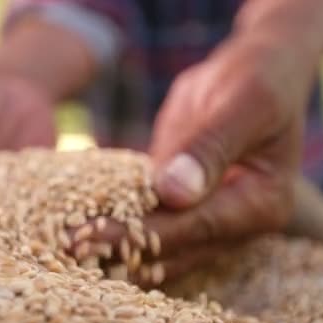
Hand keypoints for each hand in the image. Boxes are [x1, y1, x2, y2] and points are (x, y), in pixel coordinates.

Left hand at [71, 35, 317, 285]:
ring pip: (156, 247)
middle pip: (172, 249)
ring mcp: (208, 219)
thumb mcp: (242, 104)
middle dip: (118, 249)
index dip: (142, 233)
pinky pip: (147, 222)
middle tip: (64, 249)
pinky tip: (77, 226)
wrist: (253, 73)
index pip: (195, 227)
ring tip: (61, 247)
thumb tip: (173, 193)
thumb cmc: (257, 80)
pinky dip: (116, 225)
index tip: (91, 236)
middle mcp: (236, 224)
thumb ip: (209, 147)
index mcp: (260, 205)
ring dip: (113, 248)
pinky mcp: (181, 205)